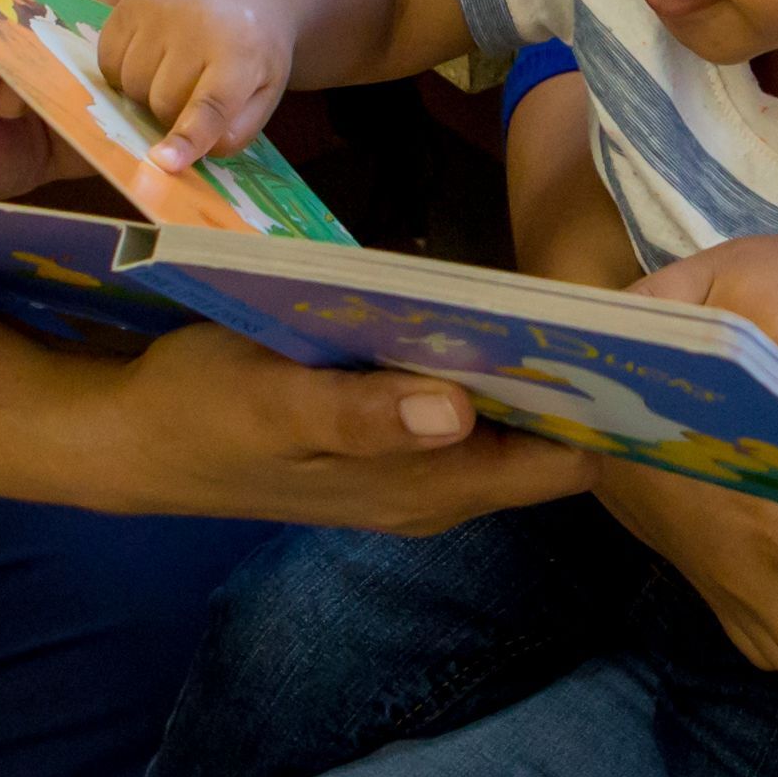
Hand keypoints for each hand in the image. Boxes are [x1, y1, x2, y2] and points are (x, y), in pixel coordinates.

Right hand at [94, 0, 297, 172]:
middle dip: (171, 114)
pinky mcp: (131, 2)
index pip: (210, 105)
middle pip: (161, 103)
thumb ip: (233, 131)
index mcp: (241, 51)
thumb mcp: (264, 95)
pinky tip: (150, 58)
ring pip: (130, 85)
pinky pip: (108, 61)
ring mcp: (160, 8)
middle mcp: (198, 24)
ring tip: (173, 71)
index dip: (186, 137)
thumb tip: (185, 155)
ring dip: (145, 94)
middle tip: (193, 94)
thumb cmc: (253, 53)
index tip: (163, 162)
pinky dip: (123, 72)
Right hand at [102, 324, 597, 531]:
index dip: (607, 404)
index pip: (562, 462)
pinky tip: (502, 308)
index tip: (644, 337)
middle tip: (631, 288)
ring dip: (541, 364)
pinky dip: (494, 362)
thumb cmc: (203, 414)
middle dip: (588, 375)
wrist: (134, 439)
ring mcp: (417, 470)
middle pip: (551, 439)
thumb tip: (457, 412)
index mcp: (428, 488)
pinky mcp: (392, 442)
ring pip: (513, 420)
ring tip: (582, 286)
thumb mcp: (274, 406)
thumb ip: (364, 415)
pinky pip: (471, 405)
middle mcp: (440, 490)